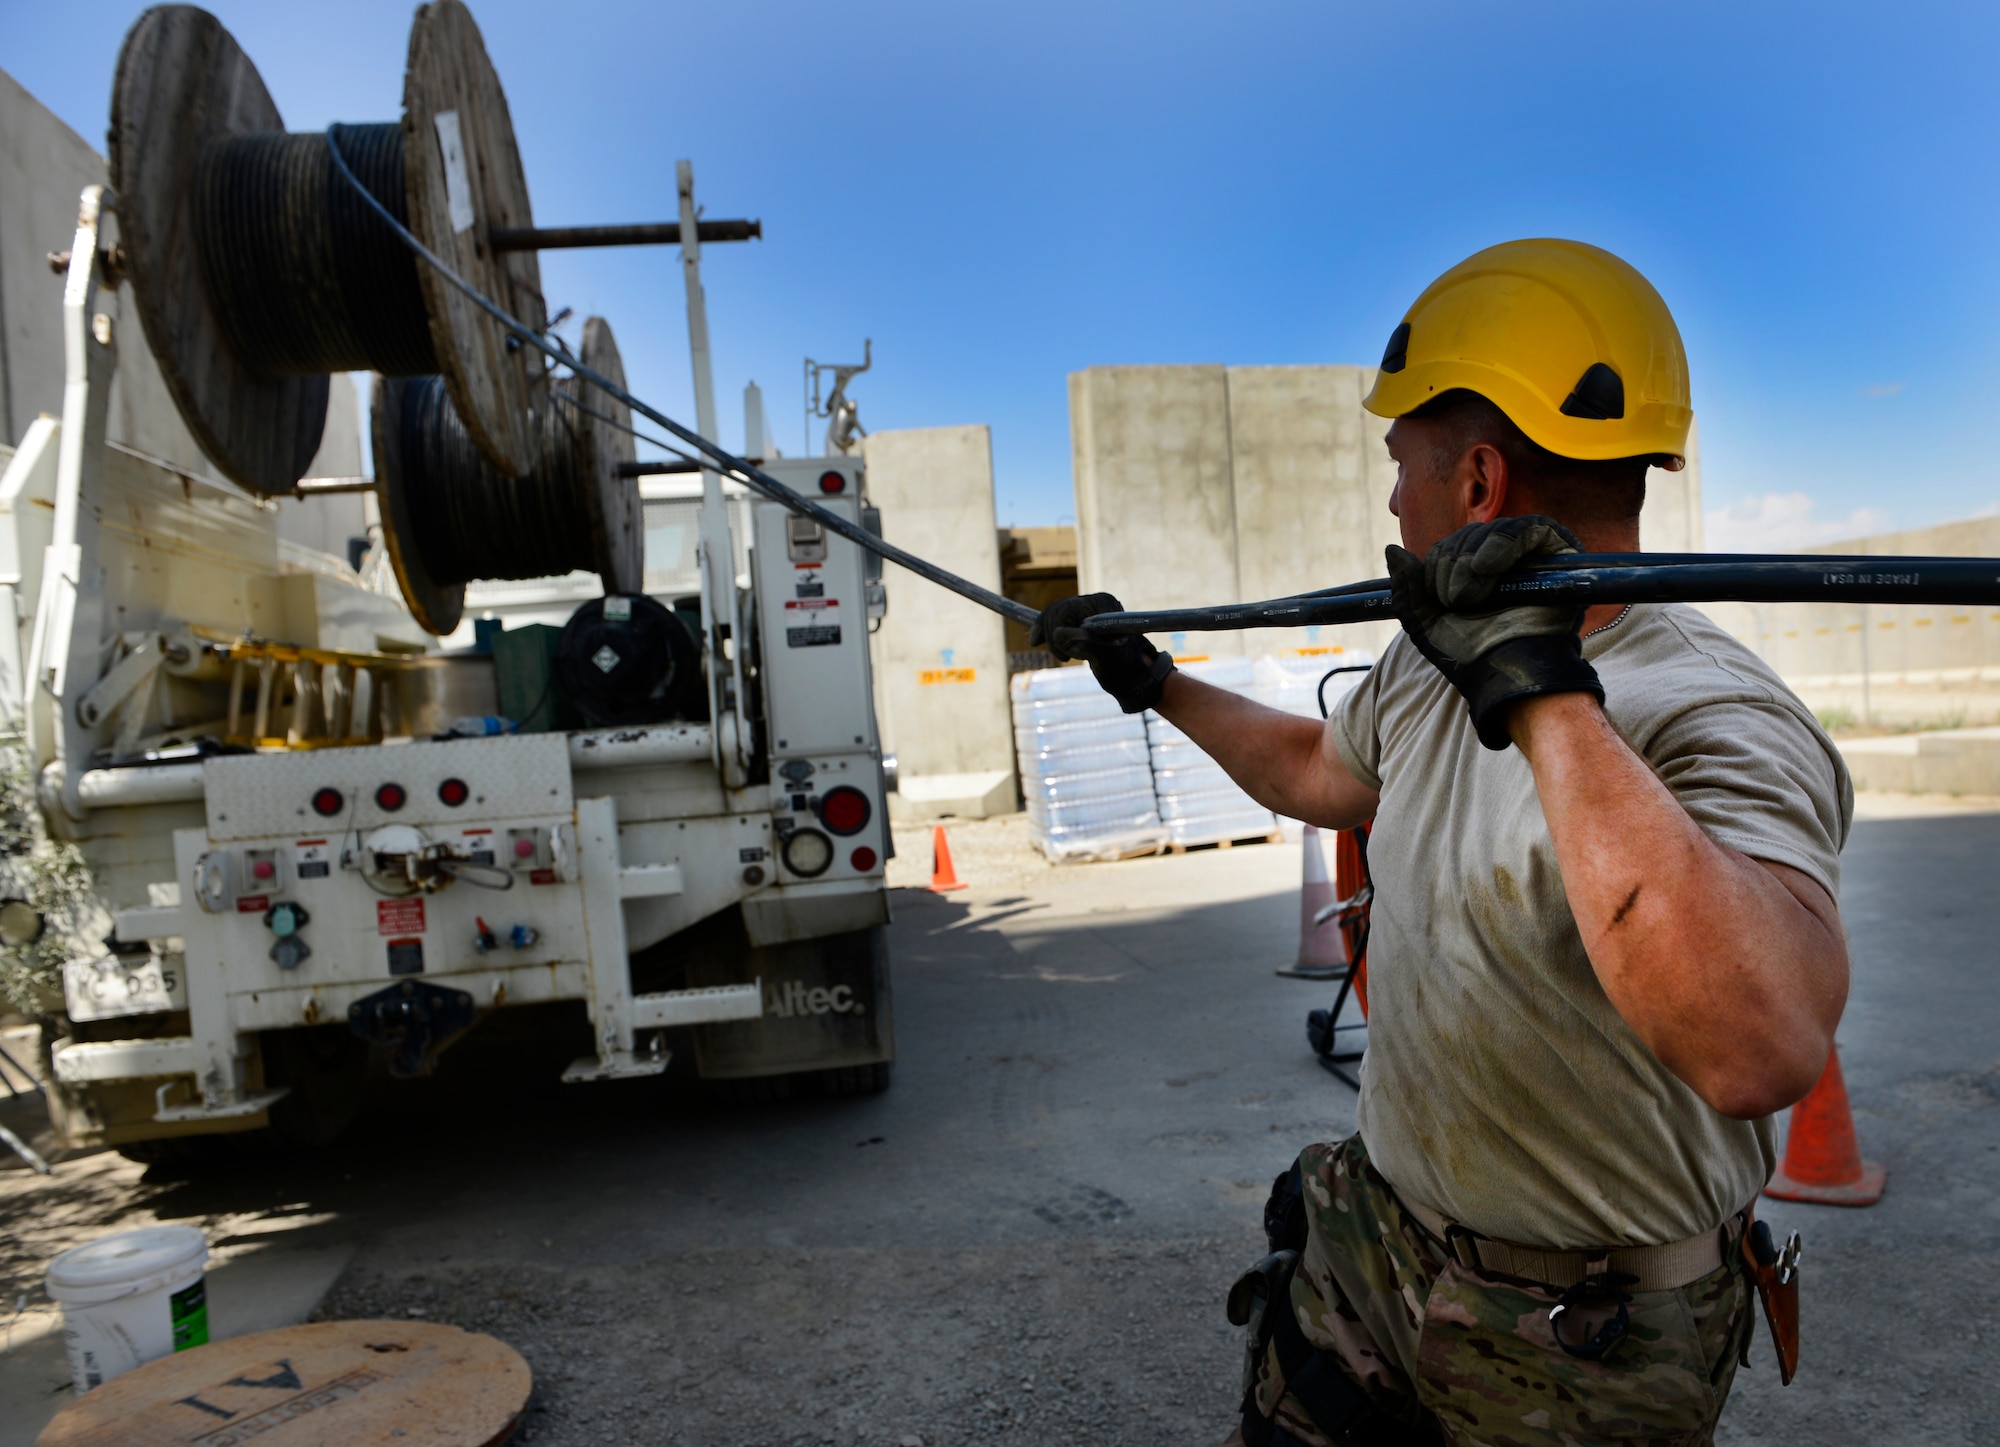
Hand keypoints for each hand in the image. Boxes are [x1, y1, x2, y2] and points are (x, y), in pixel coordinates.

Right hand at [1029, 593, 1176, 713]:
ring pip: (1054, 616)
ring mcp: (1089, 611)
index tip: (1056, 653)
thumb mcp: (1105, 659)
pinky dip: (1048, 631)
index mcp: (1103, 604)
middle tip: (1064, 659)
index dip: (1052, 628)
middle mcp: (1095, 602)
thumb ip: (1084, 643)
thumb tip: (1058, 634)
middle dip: (1052, 634)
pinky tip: (1039, 640)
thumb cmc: (1124, 669)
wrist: (1134, 677)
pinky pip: (1057, 620)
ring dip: (1052, 637)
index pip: (1066, 609)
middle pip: (1058, 610)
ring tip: (1065, 657)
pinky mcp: (1083, 621)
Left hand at [1385, 515, 1602, 749]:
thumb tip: (1393, 549)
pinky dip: (1501, 544)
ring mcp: (1533, 554)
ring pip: (1492, 531)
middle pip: (1468, 536)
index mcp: (1474, 574)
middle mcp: (1504, 561)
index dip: (1436, 566)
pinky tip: (1487, 568)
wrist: (1506, 671)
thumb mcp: (1426, 621)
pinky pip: (1527, 529)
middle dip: (1451, 566)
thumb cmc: (1471, 654)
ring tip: (1471, 597)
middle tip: (1456, 602)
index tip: (1439, 598)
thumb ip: (1408, 587)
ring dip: (1470, 561)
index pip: (1449, 547)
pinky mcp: (1558, 551)